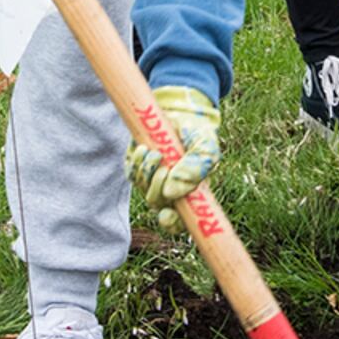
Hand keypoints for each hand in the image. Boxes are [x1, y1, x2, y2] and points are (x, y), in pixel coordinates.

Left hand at [125, 85, 219, 225]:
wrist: (180, 114)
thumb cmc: (197, 135)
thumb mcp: (206, 147)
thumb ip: (197, 167)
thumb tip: (171, 191)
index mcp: (190, 194)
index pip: (180, 221)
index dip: (172, 223)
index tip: (167, 215)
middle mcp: (169, 192)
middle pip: (158, 204)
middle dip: (157, 187)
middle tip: (164, 167)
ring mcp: (152, 181)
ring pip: (143, 189)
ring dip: (147, 171)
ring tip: (157, 152)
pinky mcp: (138, 169)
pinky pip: (131, 174)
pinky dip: (136, 163)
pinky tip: (144, 149)